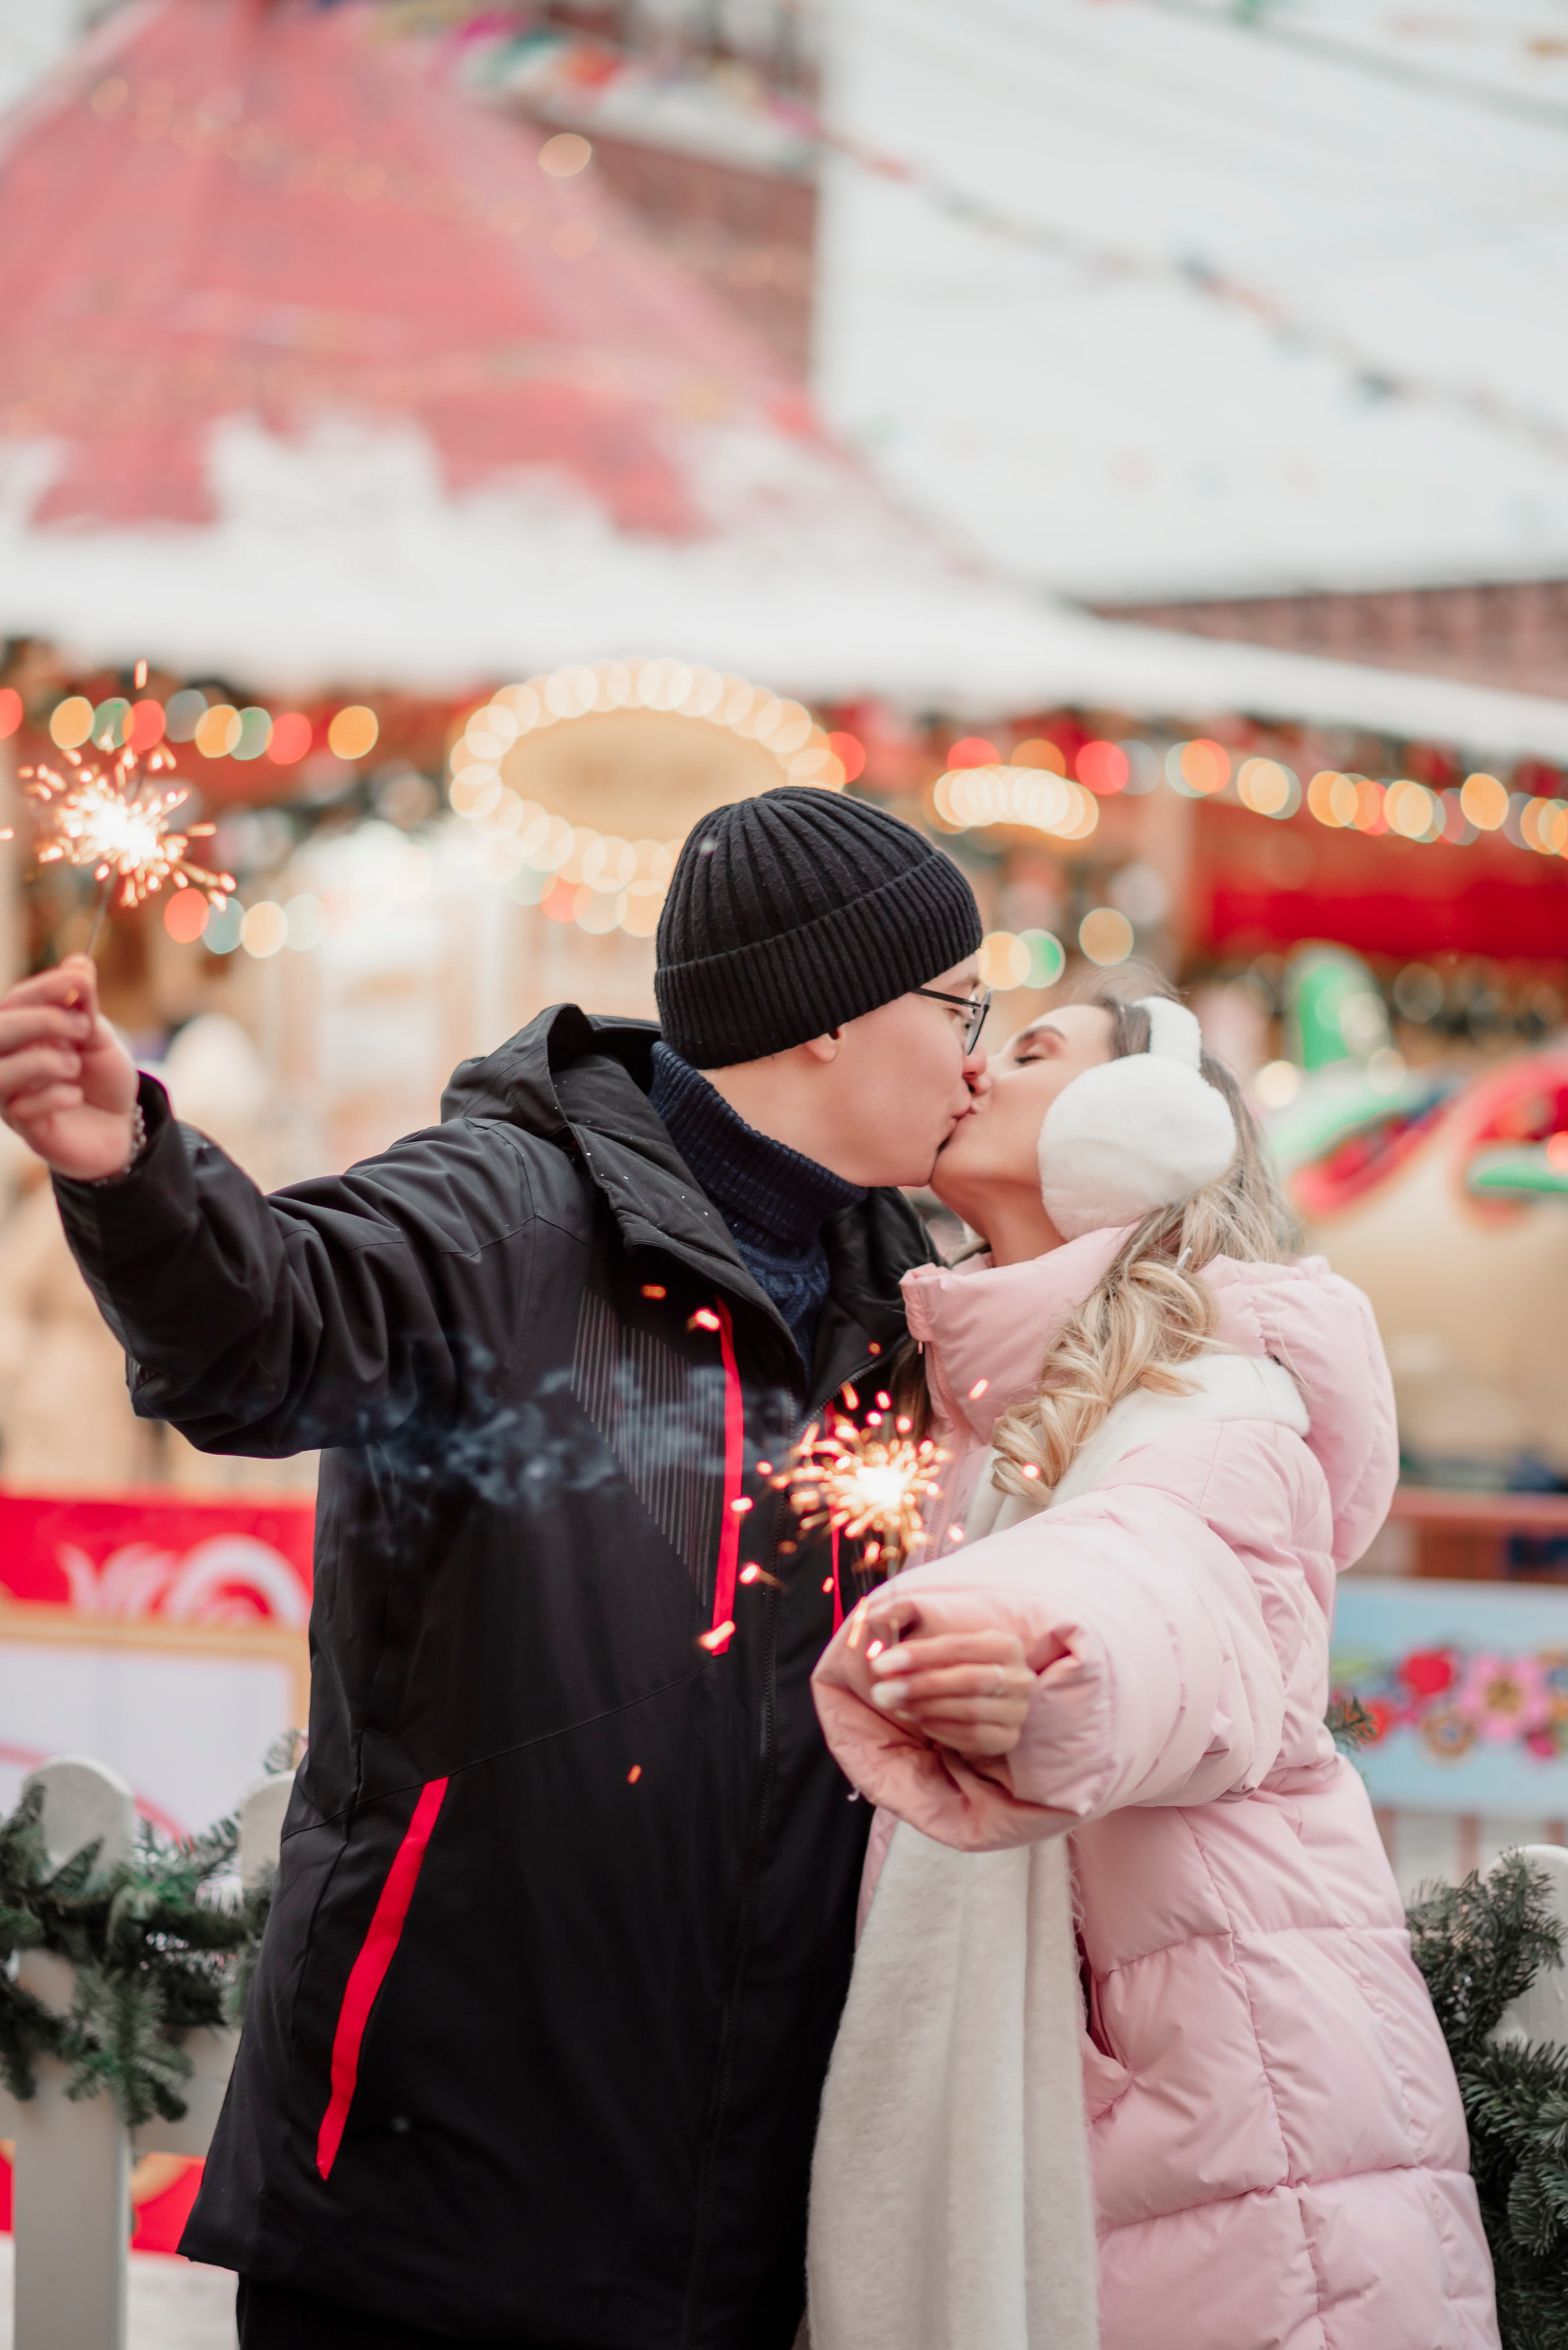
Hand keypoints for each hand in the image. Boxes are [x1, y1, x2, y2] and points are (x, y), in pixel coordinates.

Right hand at [0, 956, 139, 1179]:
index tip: (80, 979)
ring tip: (74, 1065)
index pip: (16, 1001)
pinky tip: (73, 1095)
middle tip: (84, 1027)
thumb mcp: (99, 1036)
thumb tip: (79, 962)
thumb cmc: (102, 1076)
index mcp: (22, 1031)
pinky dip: (51, 1096)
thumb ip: (84, 1005)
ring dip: (41, 1062)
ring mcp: (11, 1095)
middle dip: (40, 1021)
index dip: (45, 987)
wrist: (123, 1125)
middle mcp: (7, 1060)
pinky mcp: (26, 1127)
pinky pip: (21, 1109)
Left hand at [864, 1606, 1034, 1760]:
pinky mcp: (1008, 1738)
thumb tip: (878, 1642)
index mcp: (1006, 1645)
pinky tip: (916, 1719)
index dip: (918, 1655)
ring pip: (967, 1711)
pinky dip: (939, 1729)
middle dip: (918, 1685)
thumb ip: (917, 1643)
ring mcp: (1017, 1711)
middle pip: (966, 1680)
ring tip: (894, 1704)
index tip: (881, 1664)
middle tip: (880, 1692)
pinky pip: (971, 1737)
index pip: (958, 1646)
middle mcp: (1020, 1677)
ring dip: (924, 1708)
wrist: (994, 1701)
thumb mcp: (948, 1648)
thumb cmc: (963, 1667)